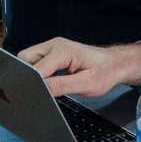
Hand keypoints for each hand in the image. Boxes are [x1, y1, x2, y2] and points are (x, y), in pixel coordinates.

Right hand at [18, 38, 140, 97]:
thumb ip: (59, 86)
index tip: (33, 96)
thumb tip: (39, 91)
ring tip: (46, 86)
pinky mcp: (52, 53)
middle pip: (25, 60)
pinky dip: (38, 72)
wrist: (114, 64)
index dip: (32, 83)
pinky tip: (48, 82)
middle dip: (28, 76)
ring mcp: (52, 47)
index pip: (36, 68)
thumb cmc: (103, 73)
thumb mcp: (84, 84)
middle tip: (40, 91)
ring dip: (33, 74)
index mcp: (62, 50)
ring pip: (28, 60)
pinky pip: (36, 61)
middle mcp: (54, 45)